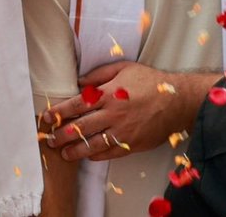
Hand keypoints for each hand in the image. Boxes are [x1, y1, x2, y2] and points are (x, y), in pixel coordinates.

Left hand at [40, 61, 209, 161]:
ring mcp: (124, 131)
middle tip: (49, 139)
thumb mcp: (122, 68)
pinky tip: (87, 156)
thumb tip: (78, 82)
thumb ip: (98, 75)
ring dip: (76, 150)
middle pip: (81, 127)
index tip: (46, 116)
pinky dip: (97, 155)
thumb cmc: (150, 82)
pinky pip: (111, 152)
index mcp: (108, 94)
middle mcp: (113, 114)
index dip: (59, 111)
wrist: (178, 100)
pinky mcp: (134, 144)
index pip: (77, 105)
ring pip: (94, 144)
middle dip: (62, 134)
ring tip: (64, 154)